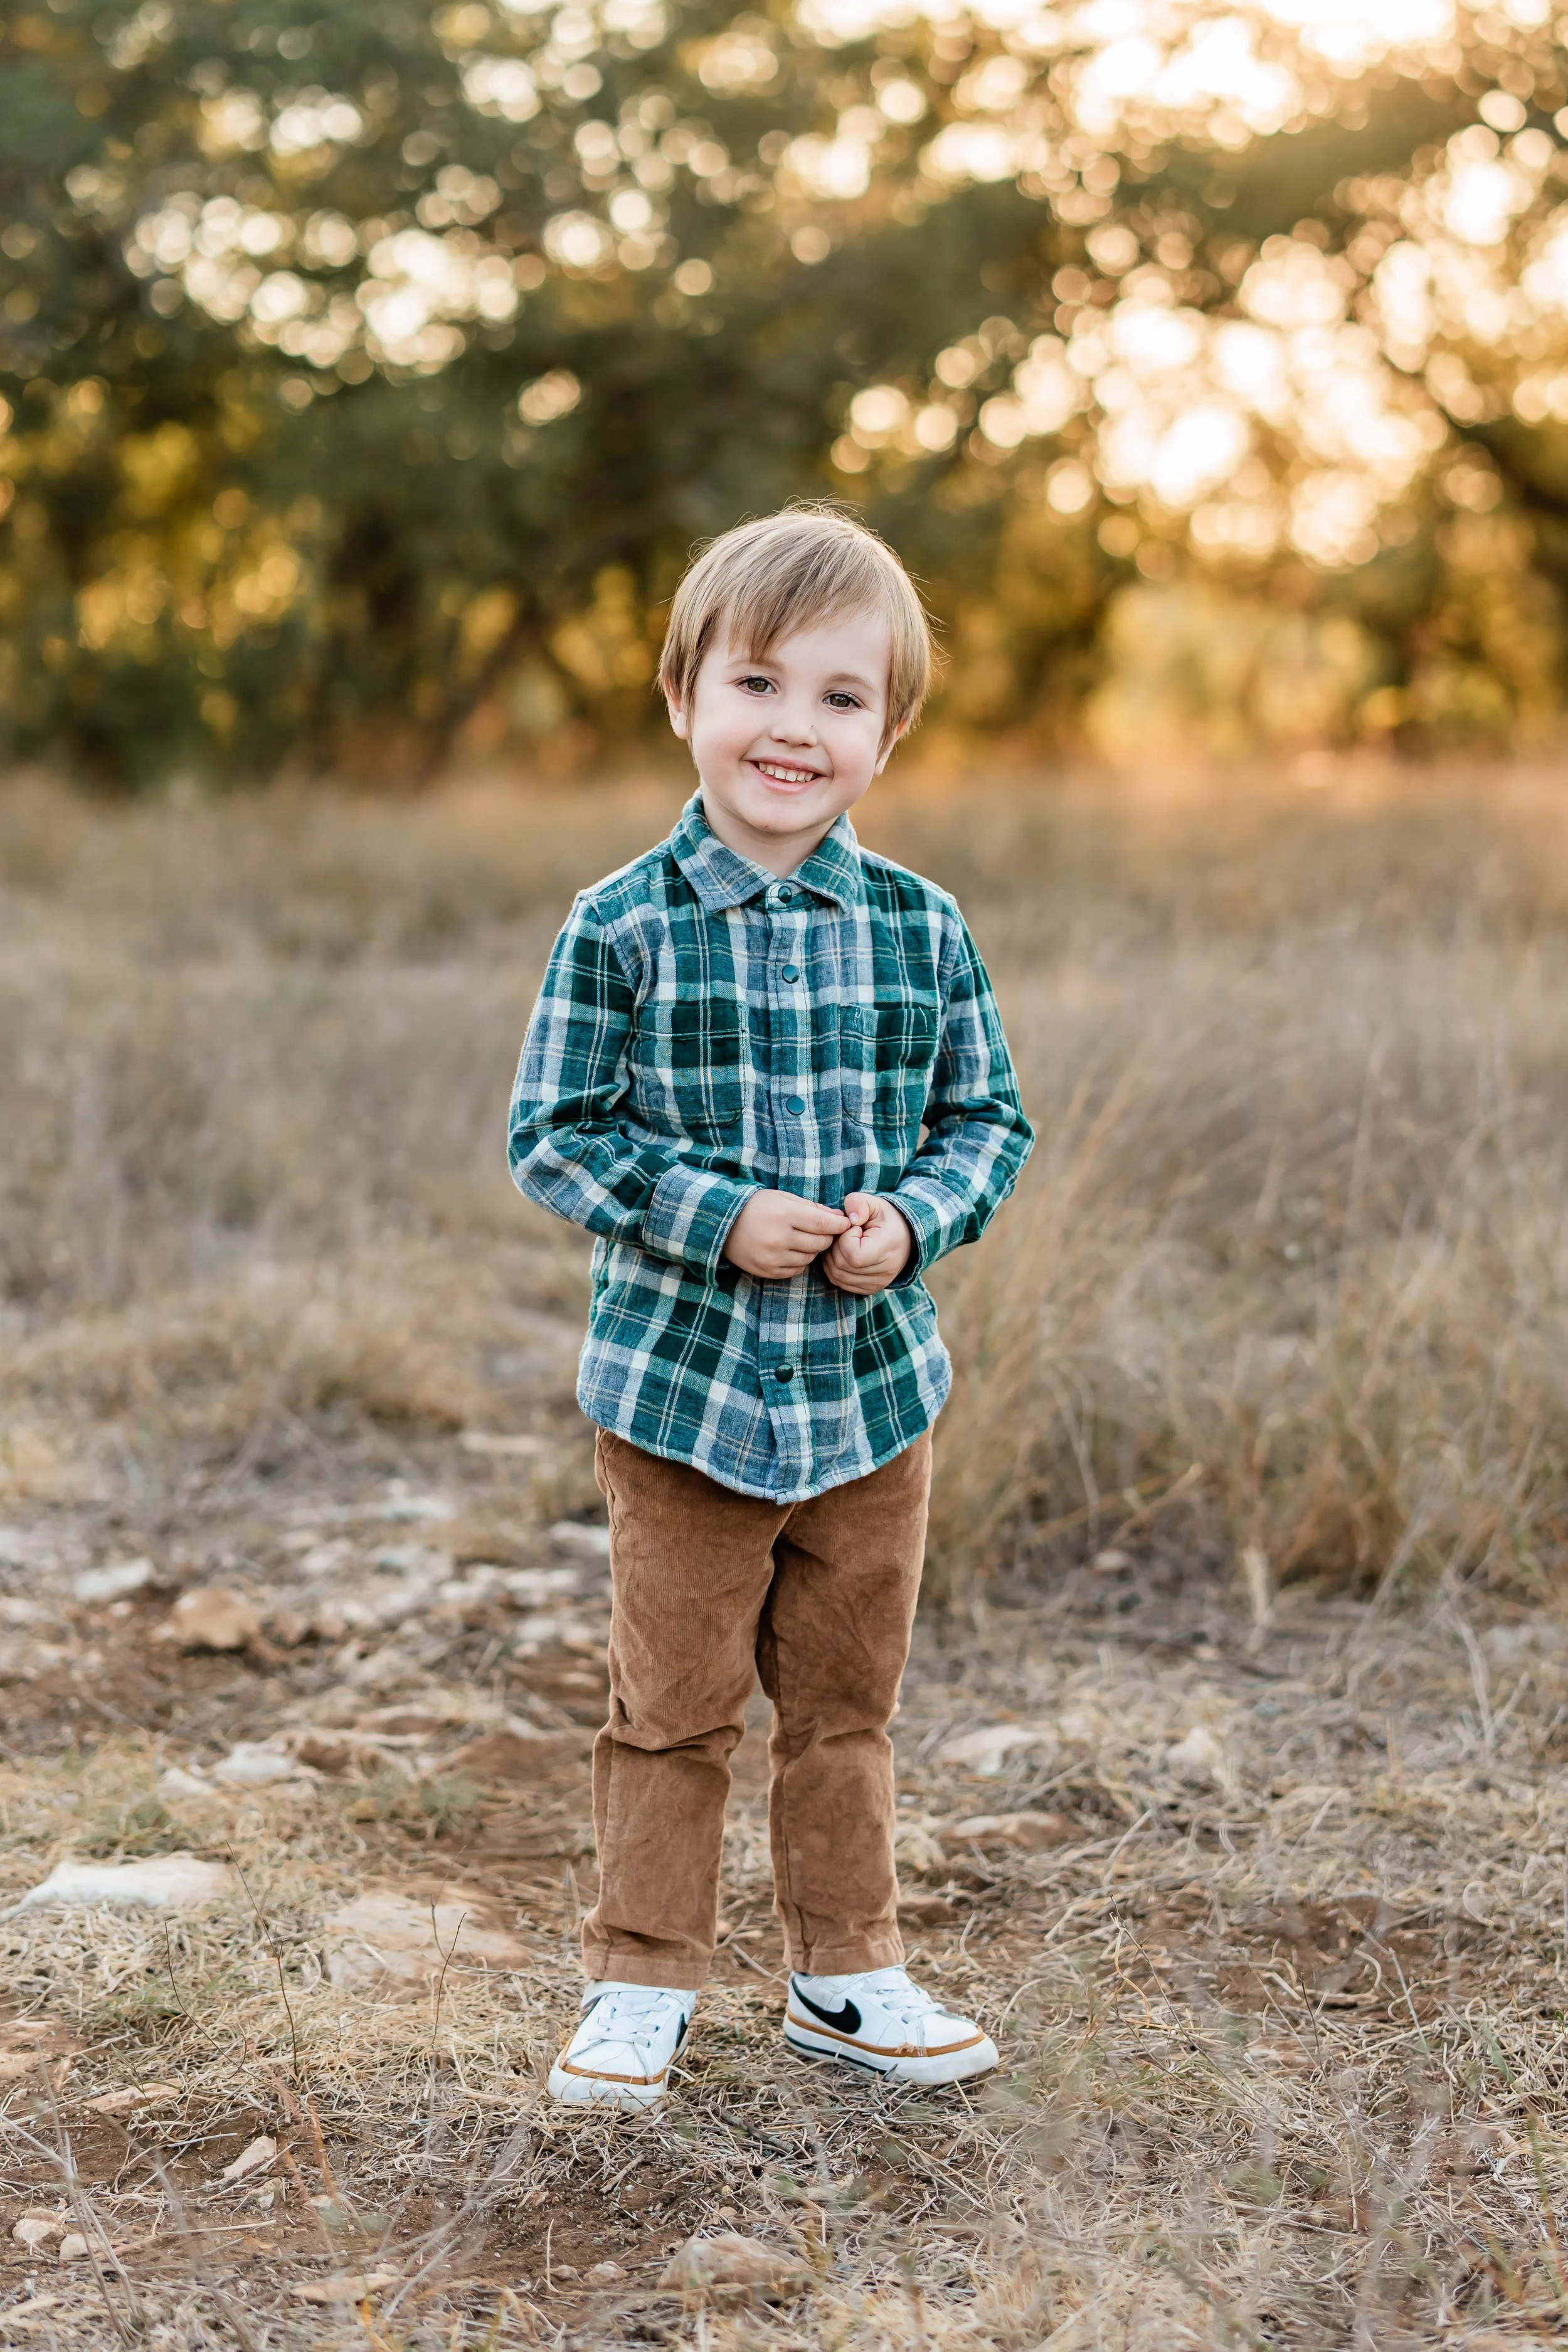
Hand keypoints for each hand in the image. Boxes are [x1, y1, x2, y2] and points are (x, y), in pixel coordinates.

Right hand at [723, 1190, 850, 1279]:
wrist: (723, 1225)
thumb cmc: (757, 1207)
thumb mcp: (783, 1198)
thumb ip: (812, 1207)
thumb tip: (838, 1217)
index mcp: (784, 1215)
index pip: (822, 1223)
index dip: (839, 1224)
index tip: (846, 1223)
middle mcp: (778, 1238)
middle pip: (820, 1243)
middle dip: (827, 1237)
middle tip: (824, 1230)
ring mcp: (772, 1257)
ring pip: (810, 1258)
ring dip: (812, 1249)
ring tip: (803, 1238)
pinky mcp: (768, 1271)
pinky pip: (797, 1269)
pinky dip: (800, 1260)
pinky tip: (792, 1250)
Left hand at [822, 1192, 912, 1295]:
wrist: (905, 1238)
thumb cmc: (886, 1219)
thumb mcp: (874, 1204)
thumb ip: (858, 1203)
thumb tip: (851, 1219)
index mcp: (888, 1248)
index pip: (853, 1254)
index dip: (846, 1237)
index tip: (855, 1228)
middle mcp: (884, 1272)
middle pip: (841, 1265)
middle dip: (836, 1246)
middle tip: (847, 1234)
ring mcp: (876, 1284)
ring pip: (836, 1275)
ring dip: (832, 1257)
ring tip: (845, 1243)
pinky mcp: (869, 1290)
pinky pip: (839, 1282)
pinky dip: (835, 1268)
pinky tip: (843, 1255)